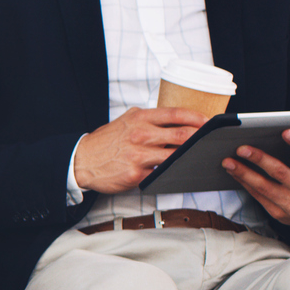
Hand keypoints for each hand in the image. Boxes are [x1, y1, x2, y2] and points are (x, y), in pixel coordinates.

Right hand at [73, 107, 207, 193]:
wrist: (81, 161)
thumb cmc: (105, 141)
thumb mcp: (125, 120)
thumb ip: (148, 118)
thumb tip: (174, 118)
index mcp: (140, 118)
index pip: (176, 114)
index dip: (197, 118)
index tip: (208, 122)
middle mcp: (140, 135)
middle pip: (181, 136)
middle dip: (200, 139)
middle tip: (209, 141)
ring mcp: (138, 156)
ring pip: (175, 156)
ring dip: (189, 157)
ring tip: (198, 156)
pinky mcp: (135, 174)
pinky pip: (161, 173)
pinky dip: (172, 172)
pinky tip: (179, 171)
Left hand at [224, 130, 289, 227]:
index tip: (285, 131)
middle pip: (281, 173)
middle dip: (260, 159)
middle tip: (242, 148)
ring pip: (264, 187)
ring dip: (244, 173)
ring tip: (229, 161)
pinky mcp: (278, 213)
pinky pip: (258, 196)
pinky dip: (244, 183)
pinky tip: (234, 172)